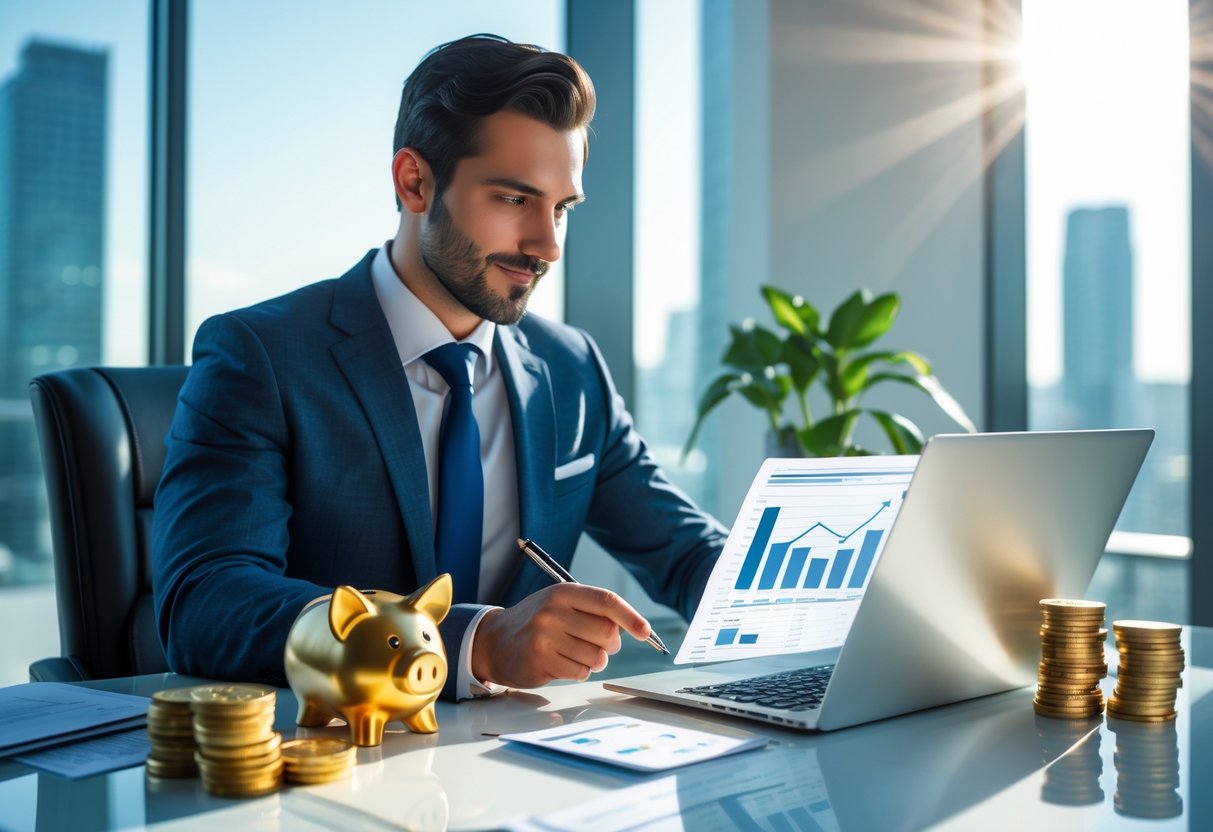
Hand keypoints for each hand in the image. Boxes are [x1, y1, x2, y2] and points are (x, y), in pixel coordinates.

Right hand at [471, 584, 652, 688]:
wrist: (495, 641)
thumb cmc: (537, 623)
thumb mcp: (561, 604)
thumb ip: (593, 611)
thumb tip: (633, 628)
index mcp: (564, 592)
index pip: (607, 601)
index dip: (630, 617)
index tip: (645, 631)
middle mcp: (554, 610)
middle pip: (607, 633)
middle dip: (610, 645)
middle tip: (596, 644)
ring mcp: (545, 635)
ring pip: (597, 656)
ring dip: (595, 661)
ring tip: (576, 654)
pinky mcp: (541, 659)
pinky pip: (581, 672)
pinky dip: (579, 671)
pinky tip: (562, 663)